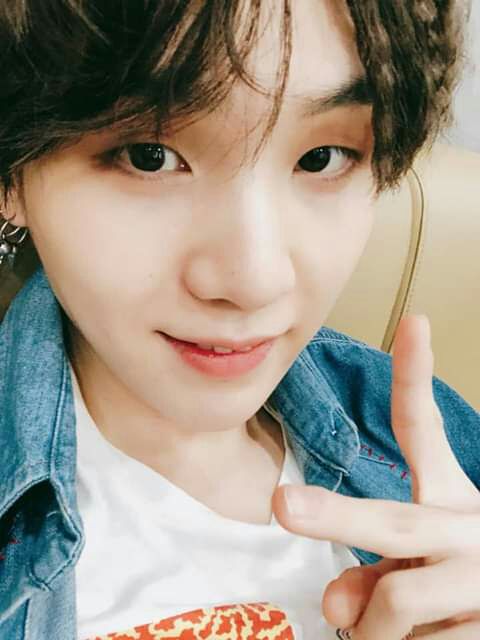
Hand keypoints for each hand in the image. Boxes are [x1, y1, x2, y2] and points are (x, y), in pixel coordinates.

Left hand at [272, 314, 479, 638]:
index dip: (416, 376)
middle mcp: (468, 527)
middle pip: (392, 519)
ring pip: (394, 598)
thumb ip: (373, 572)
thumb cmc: (460, 582)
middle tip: (283, 504)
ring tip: (389, 632)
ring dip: (376, 629)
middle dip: (334, 514)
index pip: (424, 431)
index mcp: (449, 498)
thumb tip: (333, 603)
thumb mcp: (420, 566)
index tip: (412, 321)